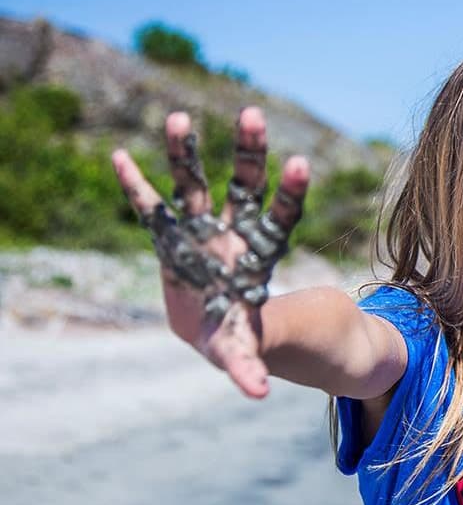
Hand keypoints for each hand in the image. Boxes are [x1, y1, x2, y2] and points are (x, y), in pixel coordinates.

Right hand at [111, 107, 309, 397]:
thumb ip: (247, 364)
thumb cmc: (236, 336)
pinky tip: (118, 156)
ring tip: (179, 117)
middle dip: (248, 152)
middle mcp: (232, 234)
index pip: (281, 217)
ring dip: (186, 154)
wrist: (215, 328)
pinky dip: (135, 186)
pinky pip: (150, 208)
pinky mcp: (169, 238)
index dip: (290, 193)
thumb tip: (255, 392)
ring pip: (195, 185)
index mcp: (258, 256)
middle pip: (244, 186)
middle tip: (252, 112)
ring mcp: (200, 231)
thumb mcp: (242, 350)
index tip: (301, 163)